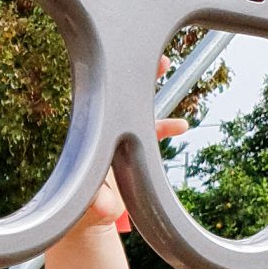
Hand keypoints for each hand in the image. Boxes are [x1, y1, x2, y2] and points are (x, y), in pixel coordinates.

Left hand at [74, 60, 187, 235]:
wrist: (92, 219)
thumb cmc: (84, 213)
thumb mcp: (90, 211)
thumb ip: (96, 206)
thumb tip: (102, 204)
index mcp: (93, 139)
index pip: (100, 103)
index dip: (111, 82)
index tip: (120, 63)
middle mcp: (104, 132)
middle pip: (117, 93)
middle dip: (131, 69)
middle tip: (144, 50)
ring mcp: (119, 137)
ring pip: (135, 104)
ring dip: (151, 85)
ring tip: (165, 62)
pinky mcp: (134, 147)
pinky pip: (152, 130)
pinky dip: (167, 126)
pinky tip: (183, 125)